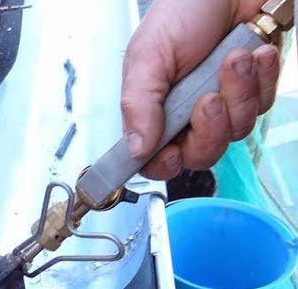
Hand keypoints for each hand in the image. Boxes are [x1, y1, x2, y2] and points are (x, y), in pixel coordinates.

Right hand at [122, 0, 280, 179]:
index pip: (154, 158)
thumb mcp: (147, 57)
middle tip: (208, 99)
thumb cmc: (184, 11)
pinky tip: (252, 52)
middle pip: (201, 154)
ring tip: (233, 57)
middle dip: (210, 130)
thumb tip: (135, 149)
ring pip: (236, 131)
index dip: (164, 164)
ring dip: (238, 94)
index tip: (172, 154)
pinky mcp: (252, 92)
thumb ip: (138, 105)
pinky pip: (262, 106)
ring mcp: (221, 105)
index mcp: (154, 110)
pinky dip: (260, 78)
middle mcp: (187, 114)